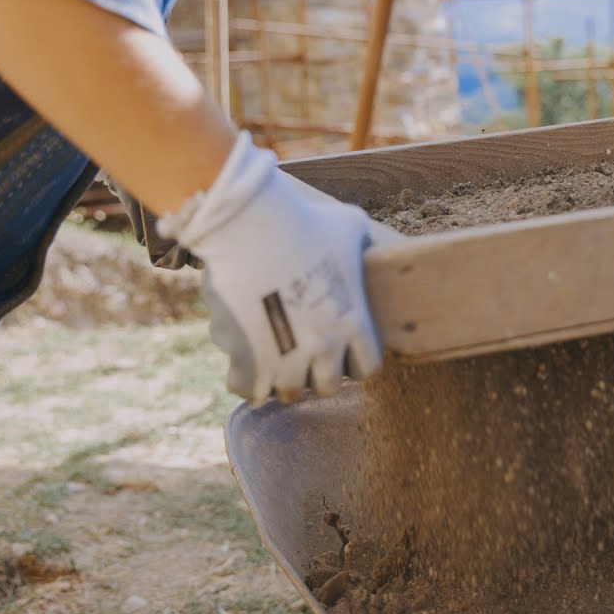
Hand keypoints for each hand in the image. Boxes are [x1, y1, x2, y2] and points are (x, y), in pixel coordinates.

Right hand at [157, 134, 382, 403]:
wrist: (250, 226)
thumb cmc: (304, 220)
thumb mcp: (349, 225)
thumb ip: (362, 240)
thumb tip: (368, 241)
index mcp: (355, 322)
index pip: (368, 368)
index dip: (353, 359)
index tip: (339, 346)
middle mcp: (324, 348)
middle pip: (327, 386)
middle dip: (316, 372)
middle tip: (302, 353)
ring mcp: (285, 359)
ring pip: (289, 392)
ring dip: (281, 377)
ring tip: (273, 357)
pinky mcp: (246, 360)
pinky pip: (247, 389)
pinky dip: (246, 379)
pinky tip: (245, 359)